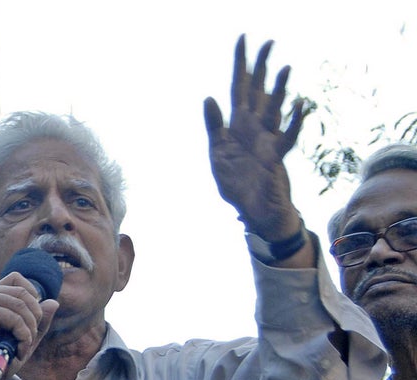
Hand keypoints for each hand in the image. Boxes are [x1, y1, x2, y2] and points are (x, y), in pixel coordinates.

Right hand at [0, 272, 58, 379]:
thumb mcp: (21, 341)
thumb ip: (36, 323)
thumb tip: (53, 302)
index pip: (15, 279)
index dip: (32, 293)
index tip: (33, 318)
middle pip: (22, 291)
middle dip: (35, 316)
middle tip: (29, 339)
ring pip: (20, 303)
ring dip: (29, 329)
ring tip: (23, 348)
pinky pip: (13, 316)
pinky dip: (22, 334)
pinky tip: (17, 350)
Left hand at [204, 34, 305, 240]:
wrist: (253, 212)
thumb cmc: (237, 185)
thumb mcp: (218, 154)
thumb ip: (214, 127)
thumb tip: (208, 97)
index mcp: (237, 125)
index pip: (238, 87)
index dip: (240, 64)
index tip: (243, 39)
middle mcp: (254, 127)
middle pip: (259, 90)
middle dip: (262, 67)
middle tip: (268, 41)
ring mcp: (268, 140)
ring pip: (274, 109)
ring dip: (279, 89)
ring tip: (284, 67)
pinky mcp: (277, 157)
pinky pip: (287, 136)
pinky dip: (294, 121)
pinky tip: (300, 104)